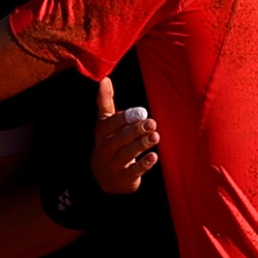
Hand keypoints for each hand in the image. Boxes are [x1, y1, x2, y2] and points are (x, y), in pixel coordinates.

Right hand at [91, 77, 159, 193]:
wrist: (104, 177)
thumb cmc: (109, 142)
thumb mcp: (105, 122)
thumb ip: (106, 101)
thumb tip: (104, 79)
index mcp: (101, 132)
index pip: (111, 124)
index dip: (125, 118)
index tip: (141, 112)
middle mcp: (105, 149)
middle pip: (119, 138)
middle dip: (136, 130)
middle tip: (152, 123)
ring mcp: (113, 165)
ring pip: (127, 154)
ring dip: (141, 145)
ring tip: (156, 136)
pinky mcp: (124, 178)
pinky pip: (134, 172)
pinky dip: (144, 164)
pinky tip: (154, 156)